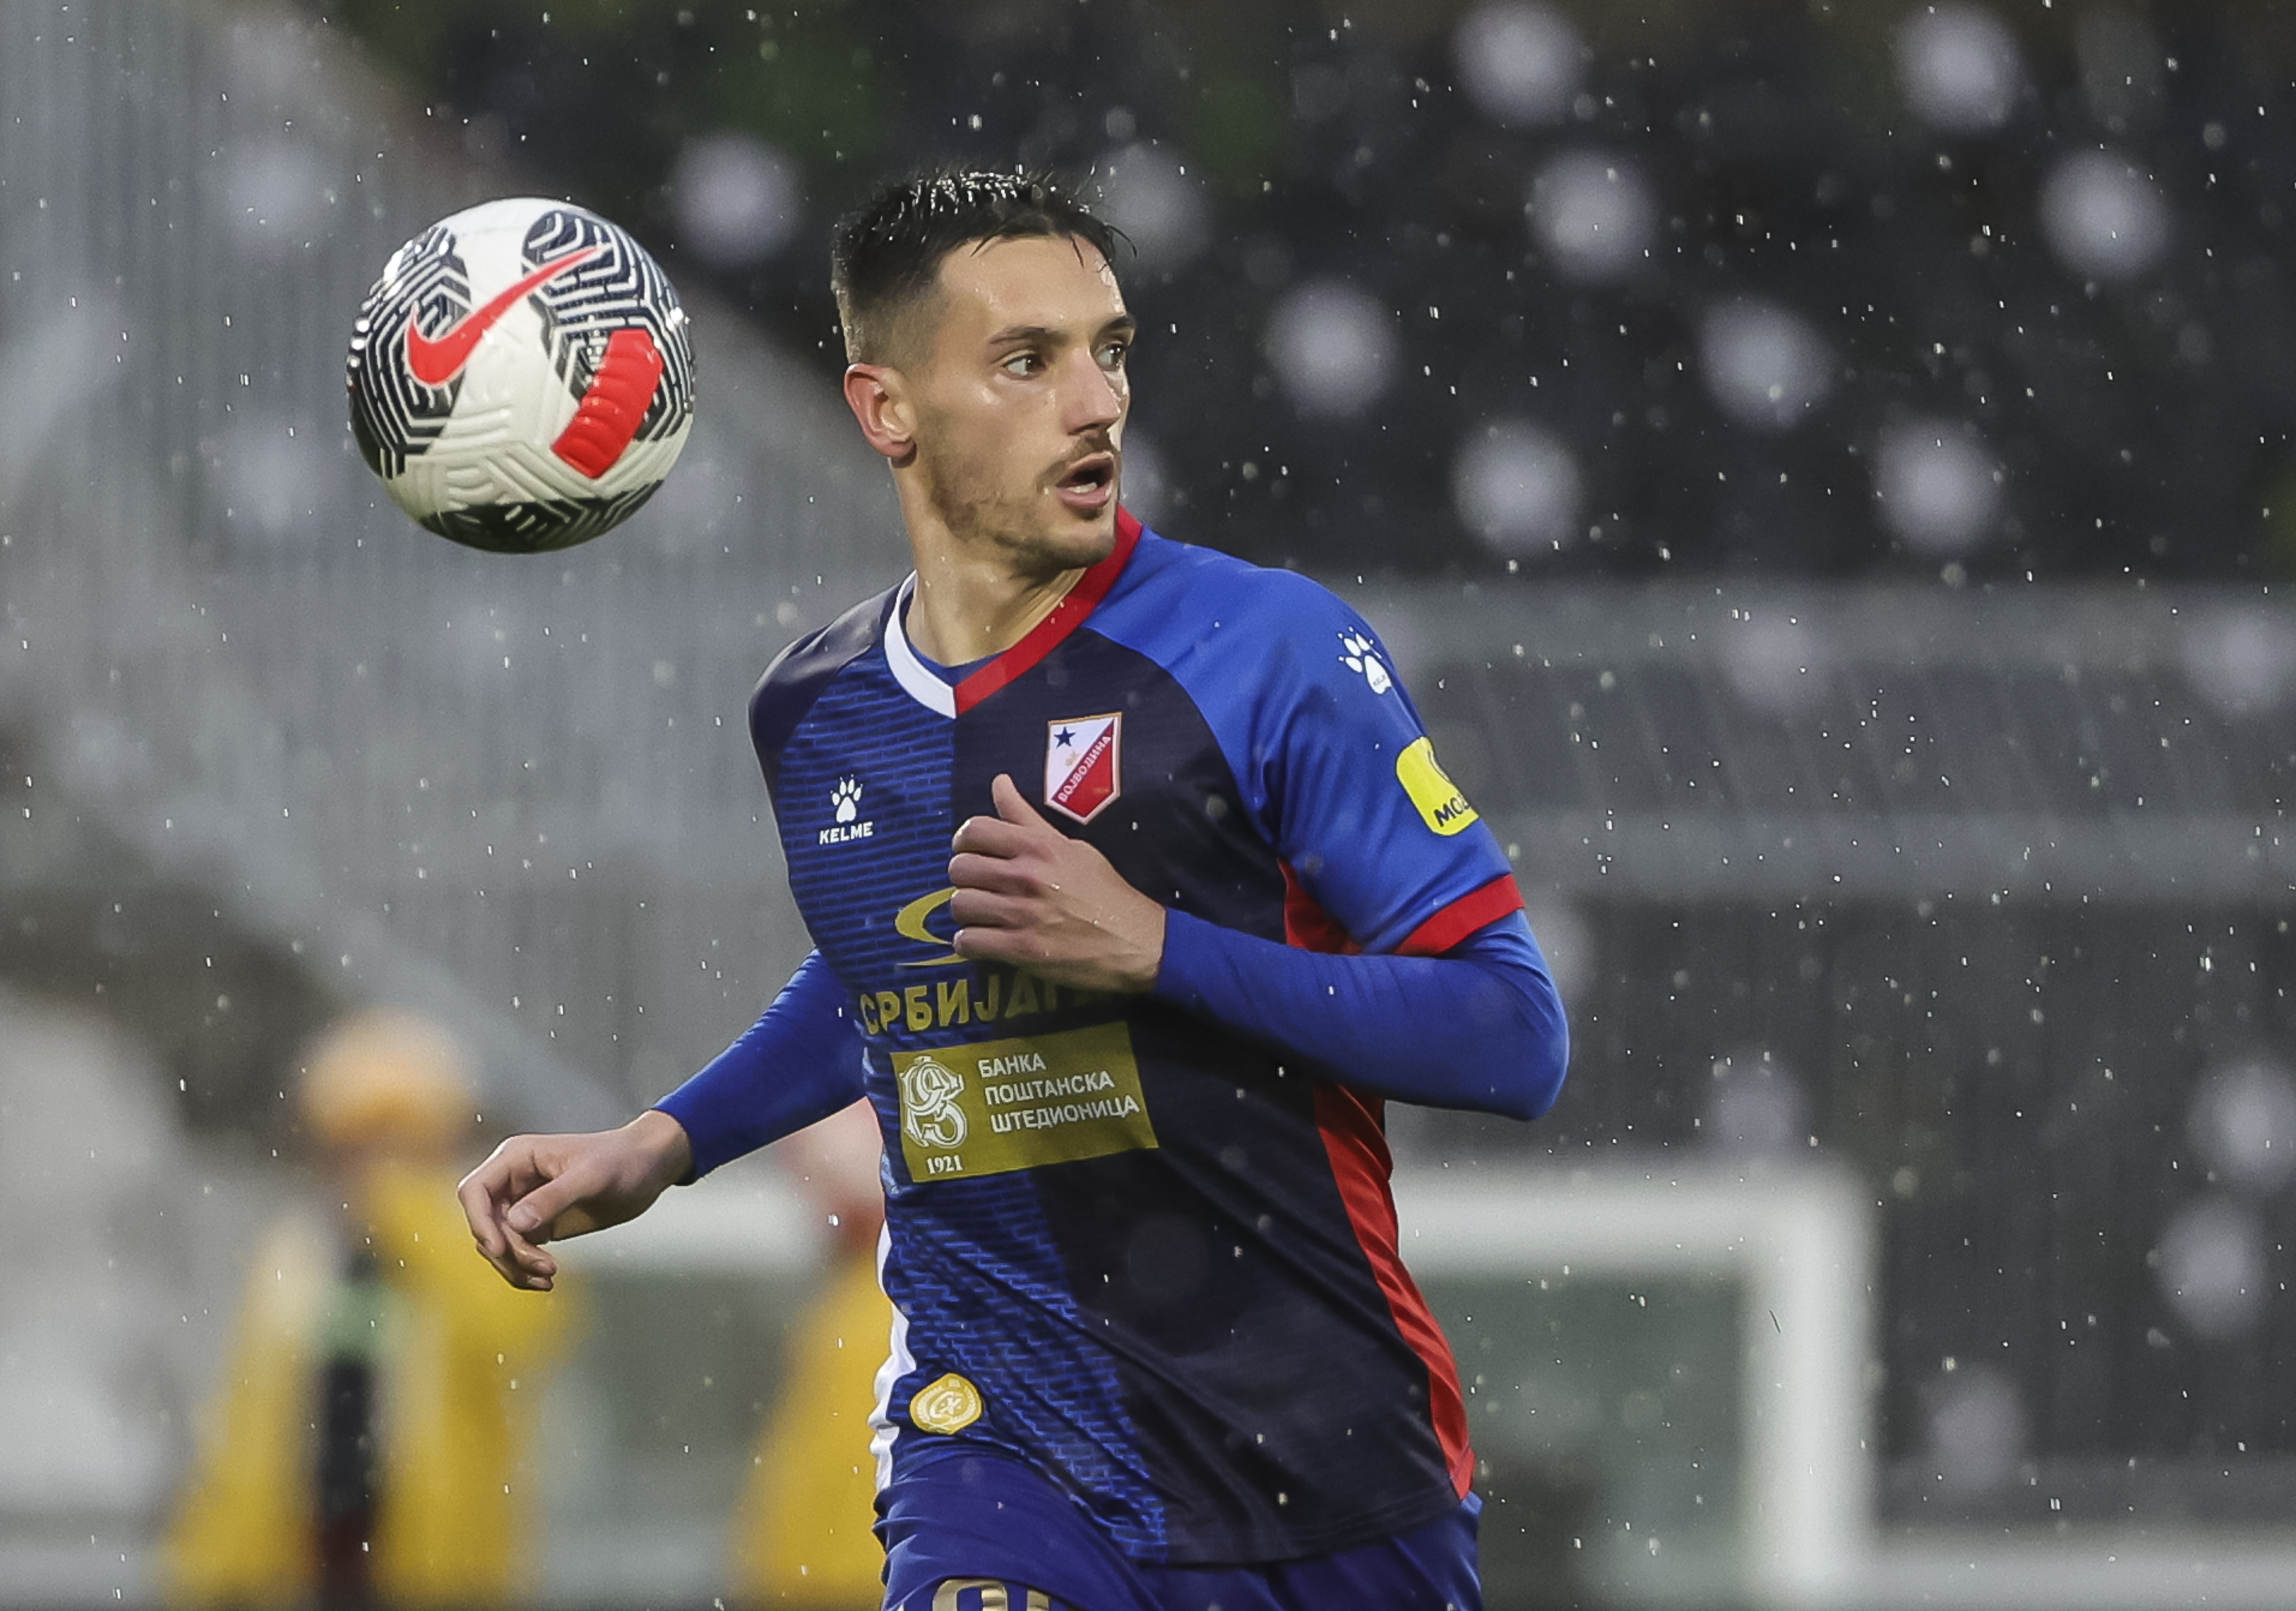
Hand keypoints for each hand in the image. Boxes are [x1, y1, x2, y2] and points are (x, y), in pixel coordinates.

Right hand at [456, 1109, 692, 1290]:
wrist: (647, 1168)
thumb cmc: (622, 1159)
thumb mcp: (591, 1176)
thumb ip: (554, 1197)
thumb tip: (516, 1223)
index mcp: (516, 1158)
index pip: (475, 1191)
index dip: (479, 1221)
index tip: (500, 1248)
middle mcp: (512, 1181)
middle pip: (485, 1225)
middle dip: (508, 1251)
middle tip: (544, 1266)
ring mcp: (523, 1205)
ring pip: (498, 1244)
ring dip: (516, 1265)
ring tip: (549, 1275)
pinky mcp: (537, 1225)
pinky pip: (516, 1253)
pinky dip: (525, 1270)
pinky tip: (546, 1280)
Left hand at [948, 773, 1165, 993]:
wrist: (1136, 942)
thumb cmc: (1105, 892)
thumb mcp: (1070, 846)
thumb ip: (1026, 817)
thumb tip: (999, 782)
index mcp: (1038, 847)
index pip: (974, 830)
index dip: (965, 841)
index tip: (972, 852)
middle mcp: (1027, 876)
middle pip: (959, 868)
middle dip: (965, 878)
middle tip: (980, 886)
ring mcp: (1022, 914)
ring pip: (960, 905)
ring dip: (967, 912)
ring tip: (983, 914)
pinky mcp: (1021, 949)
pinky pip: (968, 942)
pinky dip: (969, 942)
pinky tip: (984, 939)